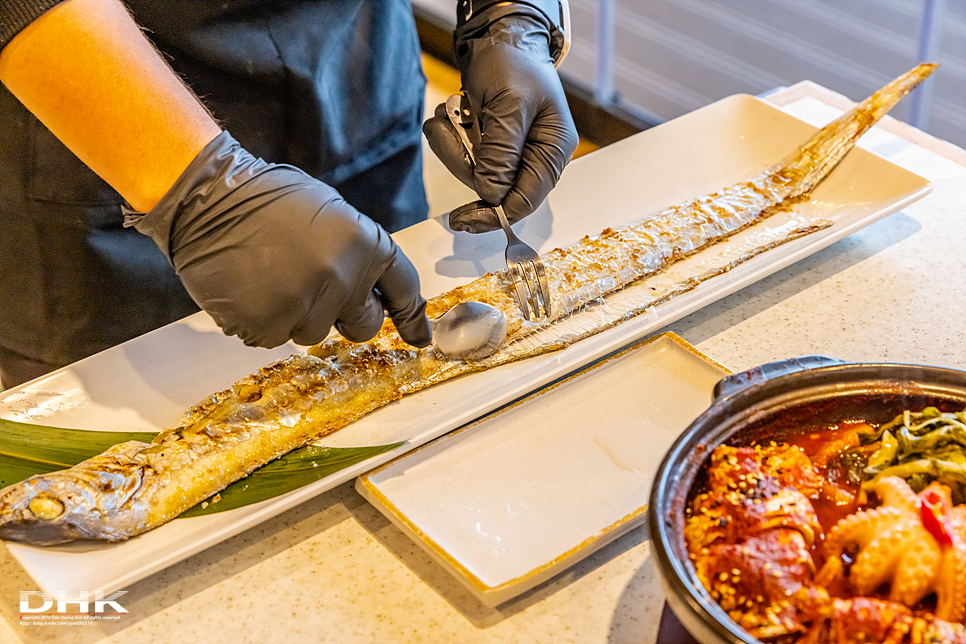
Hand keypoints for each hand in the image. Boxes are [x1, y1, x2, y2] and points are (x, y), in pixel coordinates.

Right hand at [125, 132, 431, 348]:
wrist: (207, 196)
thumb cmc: (265, 197)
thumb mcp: (331, 213)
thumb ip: (357, 254)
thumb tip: (369, 288)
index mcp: (366, 245)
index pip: (404, 290)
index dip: (411, 317)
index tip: (420, 338)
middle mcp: (344, 279)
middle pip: (364, 326)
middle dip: (345, 314)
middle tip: (313, 287)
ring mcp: (306, 305)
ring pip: (314, 333)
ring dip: (296, 314)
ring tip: (270, 276)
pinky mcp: (269, 325)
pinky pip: (275, 337)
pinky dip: (262, 320)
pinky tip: (249, 288)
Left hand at [423, 8, 577, 233]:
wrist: (497, 35)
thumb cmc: (512, 62)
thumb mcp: (510, 103)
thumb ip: (502, 151)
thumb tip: (493, 194)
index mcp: (553, 150)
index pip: (526, 199)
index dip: (495, 214)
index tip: (463, 220)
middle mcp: (536, 156)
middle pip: (496, 190)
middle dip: (464, 165)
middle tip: (445, 135)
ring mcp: (513, 152)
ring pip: (475, 175)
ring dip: (452, 147)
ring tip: (446, 117)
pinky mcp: (492, 145)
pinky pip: (465, 158)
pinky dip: (450, 139)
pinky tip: (448, 117)